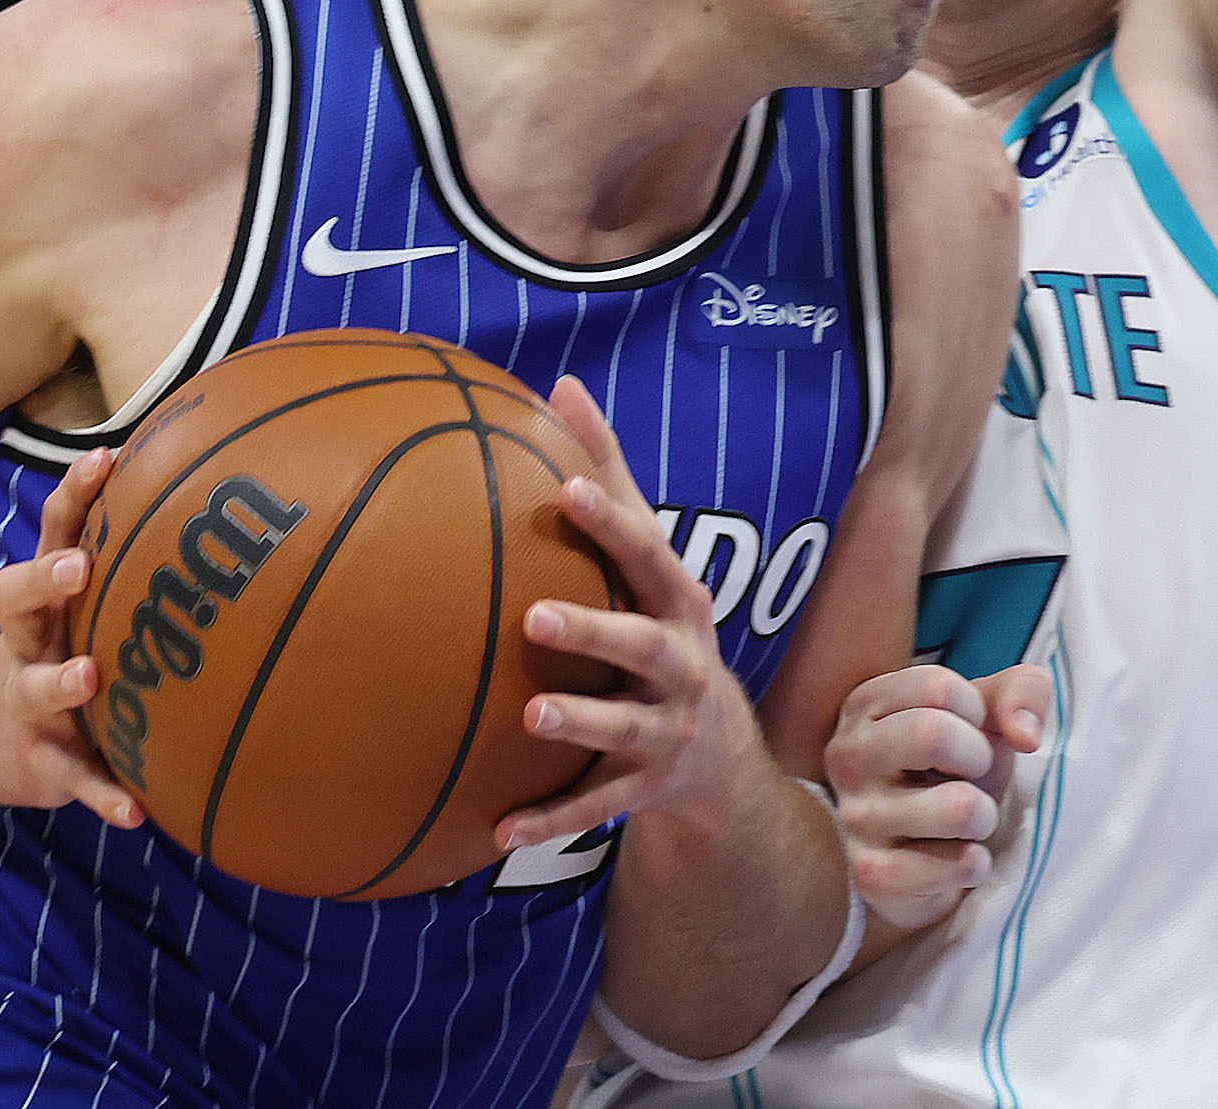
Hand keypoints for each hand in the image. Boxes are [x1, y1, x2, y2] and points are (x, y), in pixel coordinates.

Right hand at [0, 447, 141, 827]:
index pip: (53, 533)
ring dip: (59, 682)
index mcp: (47, 600)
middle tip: (78, 565)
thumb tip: (228, 493)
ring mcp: (28, 704)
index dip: (72, 495)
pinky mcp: (42, 764)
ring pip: (33, 687)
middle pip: (15, 597)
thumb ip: (137, 567)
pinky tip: (136, 812)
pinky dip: (101, 795)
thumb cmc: (62, 653)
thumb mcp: (83, 610)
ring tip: (87, 676)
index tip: (104, 457)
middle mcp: (29, 644)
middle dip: (44, 579)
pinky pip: (71, 780)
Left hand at [496, 376, 774, 849]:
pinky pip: (596, 806)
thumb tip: (562, 384)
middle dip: (597, 628)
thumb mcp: (649, 562)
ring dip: (580, 721)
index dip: (614, 524)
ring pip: (623, 727)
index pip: (650, 556)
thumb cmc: (664, 629)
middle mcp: (683, 665)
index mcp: (678, 604)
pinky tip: (498, 832)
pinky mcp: (646, 788)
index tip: (569, 491)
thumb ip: (610, 479)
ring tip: (529, 712)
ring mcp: (667, 730)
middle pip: (646, 644)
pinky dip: (551, 819)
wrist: (719, 760)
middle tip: (534, 615)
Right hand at [824, 663, 1048, 931]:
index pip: (939, 688)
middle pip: (935, 735)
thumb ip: (1020, 693)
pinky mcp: (872, 876)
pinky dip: (976, 862)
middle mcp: (846, 756)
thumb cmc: (954, 769)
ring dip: (983, 816)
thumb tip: (1026, 736)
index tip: (968, 732)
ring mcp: (854, 818)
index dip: (977, 713)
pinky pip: (959, 864)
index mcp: (865, 706)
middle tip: (970, 776)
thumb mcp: (986, 715)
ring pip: (958, 807)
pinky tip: (955, 857)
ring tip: (964, 820)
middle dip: (979, 758)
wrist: (924, 855)